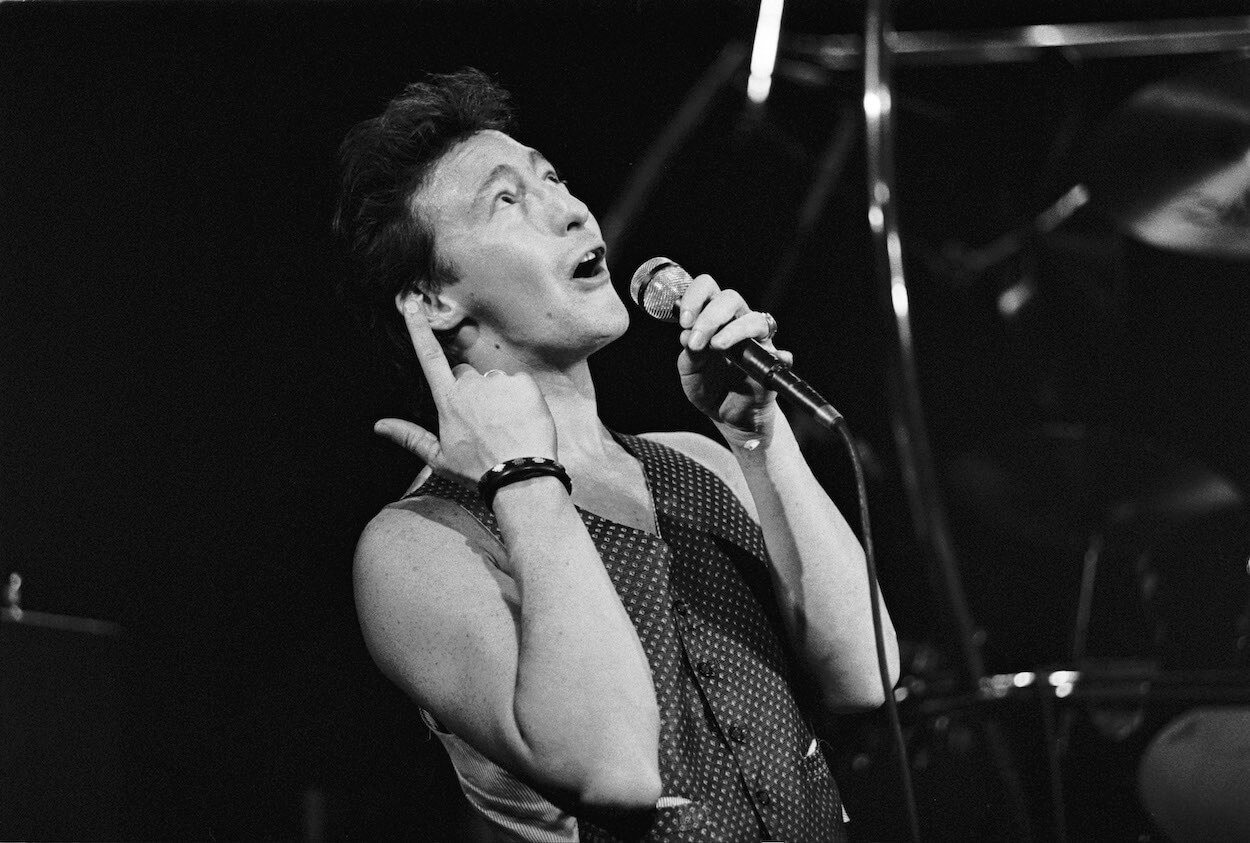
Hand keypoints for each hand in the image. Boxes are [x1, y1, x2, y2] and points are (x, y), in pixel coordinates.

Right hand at [373, 302, 557, 485]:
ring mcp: (498, 382)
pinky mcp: (523, 383)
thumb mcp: (439, 457)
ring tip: (506, 427)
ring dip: (499, 398)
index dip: (419, 328)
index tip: (412, 304)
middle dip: (472, 392)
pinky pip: (520, 384)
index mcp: (448, 400)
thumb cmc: (478, 471)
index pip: (428, 356)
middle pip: (467, 376)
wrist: (519, 476)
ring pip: (495, 382)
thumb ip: (410, 436)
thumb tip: (379, 425)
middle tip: (484, 424)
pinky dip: (521, 399)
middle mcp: (470, 384)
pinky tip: (521, 421)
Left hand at [676, 275, 791, 435]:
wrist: (728, 418)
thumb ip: (688, 355)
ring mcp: (757, 342)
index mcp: (713, 319)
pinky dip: (780, 356)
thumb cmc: (709, 388)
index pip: (707, 289)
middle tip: (696, 340)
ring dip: (734, 330)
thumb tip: (687, 336)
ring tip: (717, 347)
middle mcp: (736, 324)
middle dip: (711, 316)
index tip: (684, 321)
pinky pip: (782, 355)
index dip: (695, 297)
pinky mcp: (771, 363)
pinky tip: (777, 359)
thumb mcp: (690, 373)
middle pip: (730, 298)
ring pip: (756, 320)